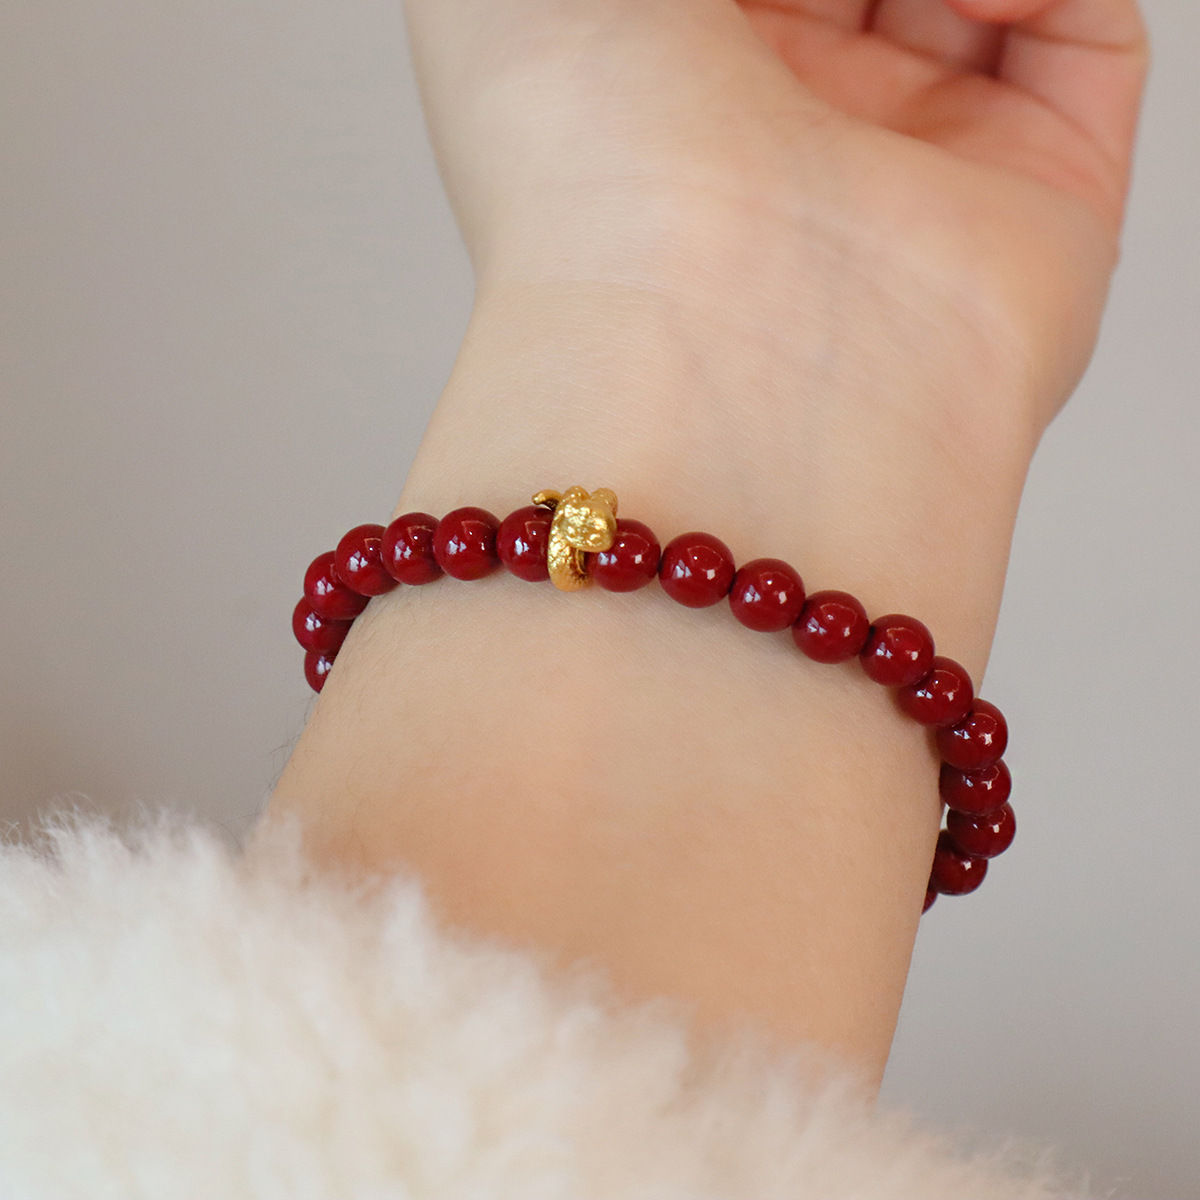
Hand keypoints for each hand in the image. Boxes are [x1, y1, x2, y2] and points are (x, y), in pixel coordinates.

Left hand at [404, 0, 1146, 434]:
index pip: (728, 6)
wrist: (709, 347)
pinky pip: (1078, 34)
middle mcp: (785, 134)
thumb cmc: (578, 169)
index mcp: (662, 85)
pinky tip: (981, 2)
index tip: (722, 2)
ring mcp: (911, 168)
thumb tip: (782, 13)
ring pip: (967, 0)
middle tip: (804, 1)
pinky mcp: (1031, 200)